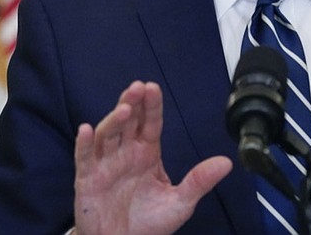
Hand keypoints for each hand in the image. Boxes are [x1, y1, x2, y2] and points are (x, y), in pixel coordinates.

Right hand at [73, 81, 232, 234]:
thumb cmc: (148, 223)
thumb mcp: (180, 203)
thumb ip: (200, 181)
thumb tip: (226, 163)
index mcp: (147, 153)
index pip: (150, 123)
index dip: (151, 106)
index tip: (153, 88)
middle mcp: (126, 153)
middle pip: (128, 122)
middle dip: (132, 103)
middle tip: (138, 88)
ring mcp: (105, 164)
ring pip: (107, 135)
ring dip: (113, 120)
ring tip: (124, 110)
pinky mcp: (87, 180)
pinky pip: (83, 159)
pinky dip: (83, 144)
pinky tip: (86, 130)